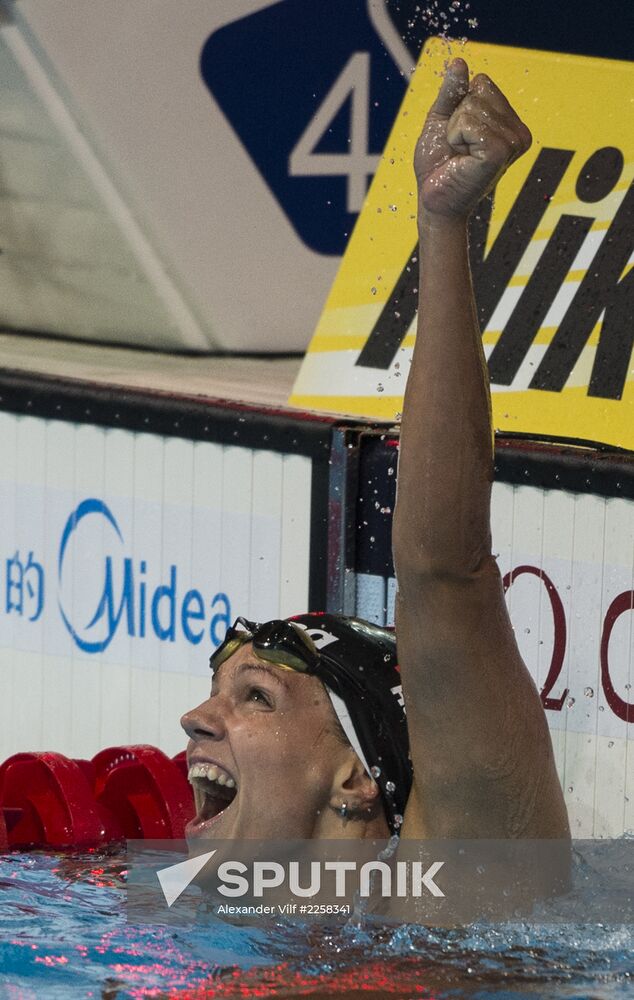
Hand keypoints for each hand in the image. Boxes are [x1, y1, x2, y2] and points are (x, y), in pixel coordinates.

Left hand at [414, 59, 531, 218]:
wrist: (435, 201)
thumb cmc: (439, 167)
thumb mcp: (441, 121)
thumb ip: (451, 93)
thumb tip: (460, 62)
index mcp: (507, 122)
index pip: (483, 82)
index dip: (459, 106)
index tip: (458, 136)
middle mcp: (517, 132)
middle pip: (478, 91)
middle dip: (456, 119)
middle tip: (457, 149)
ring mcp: (512, 142)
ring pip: (472, 106)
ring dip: (455, 131)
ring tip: (460, 156)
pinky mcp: (500, 151)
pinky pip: (469, 122)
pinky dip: (456, 138)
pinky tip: (462, 159)